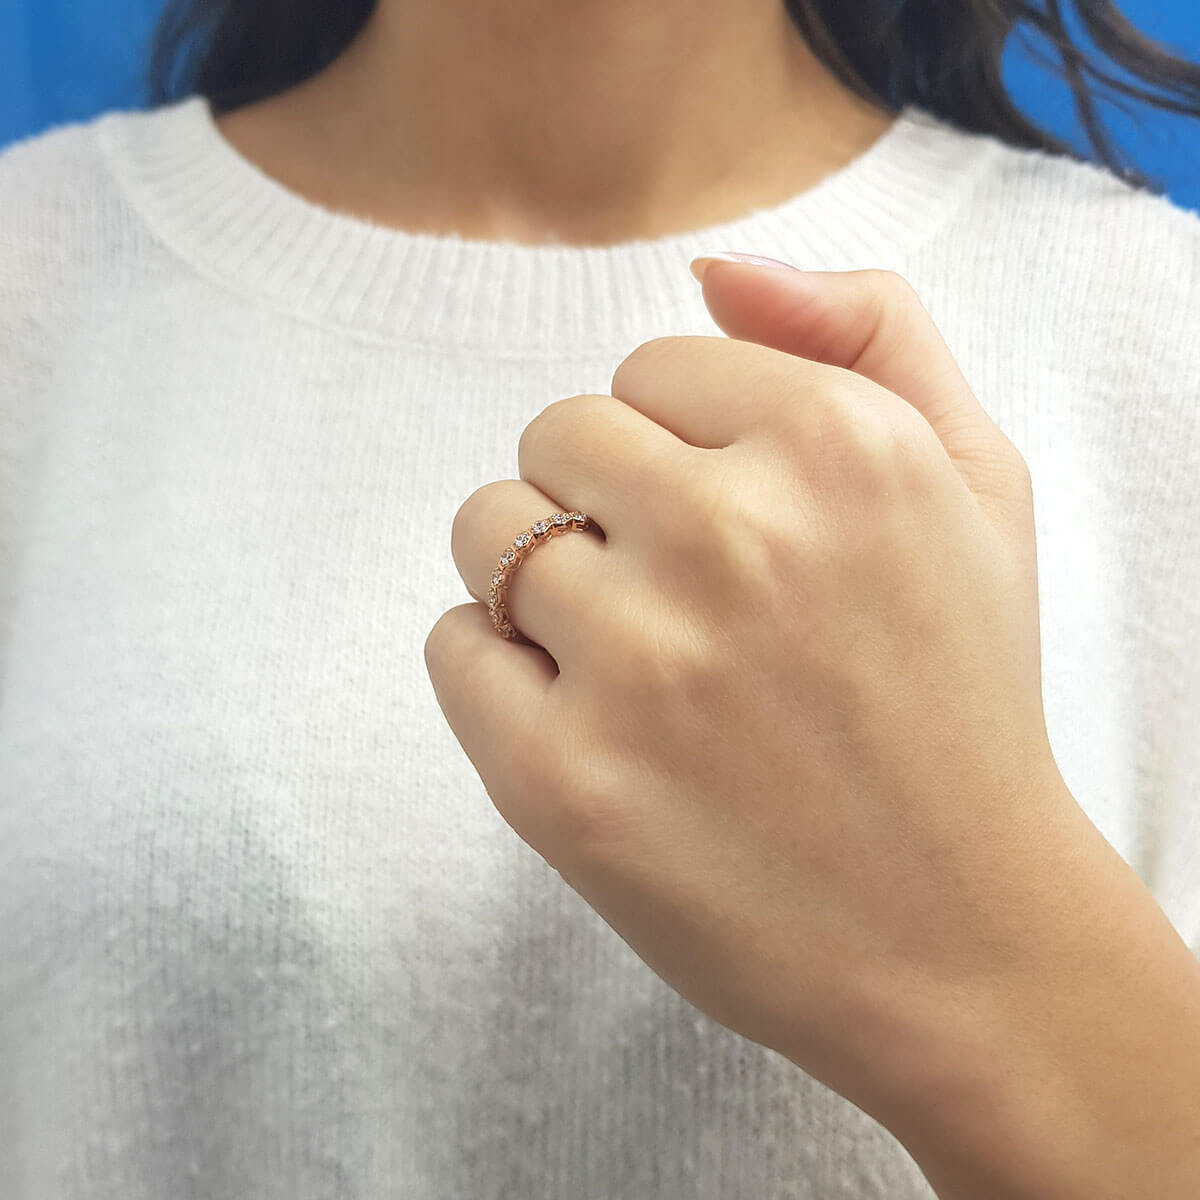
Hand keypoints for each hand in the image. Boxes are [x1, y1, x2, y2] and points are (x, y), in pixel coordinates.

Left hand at [424, 260, 1100, 1131]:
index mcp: (838, 447)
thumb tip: (712, 269)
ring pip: (488, 530)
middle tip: (675, 592)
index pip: (651, 370)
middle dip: (599, 498)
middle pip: (556, 435)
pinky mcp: (557, 780)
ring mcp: (637, 664)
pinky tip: (579, 715)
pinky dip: (492, 667)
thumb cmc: (960, 701)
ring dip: (536, 575)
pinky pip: (452, 646)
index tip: (726, 525)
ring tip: (627, 654)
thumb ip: (870, 330)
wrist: (959, 936)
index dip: (681, 449)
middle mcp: (734, 539)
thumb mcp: (978, 481)